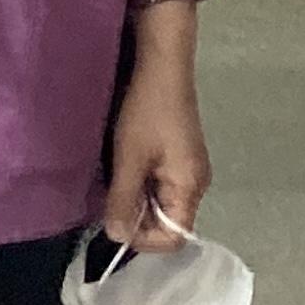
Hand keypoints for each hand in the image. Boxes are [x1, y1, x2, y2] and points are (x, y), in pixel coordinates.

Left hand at [104, 53, 210, 249]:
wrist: (161, 65)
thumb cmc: (147, 111)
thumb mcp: (129, 159)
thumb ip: (124, 201)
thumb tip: (117, 237)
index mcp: (190, 188)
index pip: (174, 237)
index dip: (144, 239)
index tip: (116, 221)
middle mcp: (194, 184)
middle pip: (166, 222)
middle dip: (136, 216)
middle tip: (110, 196)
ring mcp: (186, 169)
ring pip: (159, 202)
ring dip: (134, 197)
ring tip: (114, 177)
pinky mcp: (176, 156)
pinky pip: (157, 184)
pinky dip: (138, 182)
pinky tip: (122, 165)